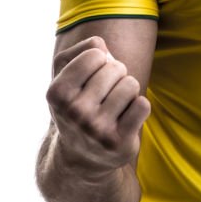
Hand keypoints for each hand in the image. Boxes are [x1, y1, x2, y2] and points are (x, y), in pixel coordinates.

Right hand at [45, 35, 150, 176]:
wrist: (81, 157)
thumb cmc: (76, 105)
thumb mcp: (65, 77)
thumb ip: (79, 50)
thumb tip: (99, 44)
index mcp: (57, 93)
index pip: (95, 53)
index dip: (100, 61)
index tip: (91, 79)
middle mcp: (74, 112)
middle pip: (116, 68)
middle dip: (115, 76)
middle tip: (104, 96)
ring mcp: (96, 129)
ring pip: (131, 84)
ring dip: (128, 92)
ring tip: (114, 107)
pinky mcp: (119, 142)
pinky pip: (143, 104)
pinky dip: (139, 107)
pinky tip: (124, 120)